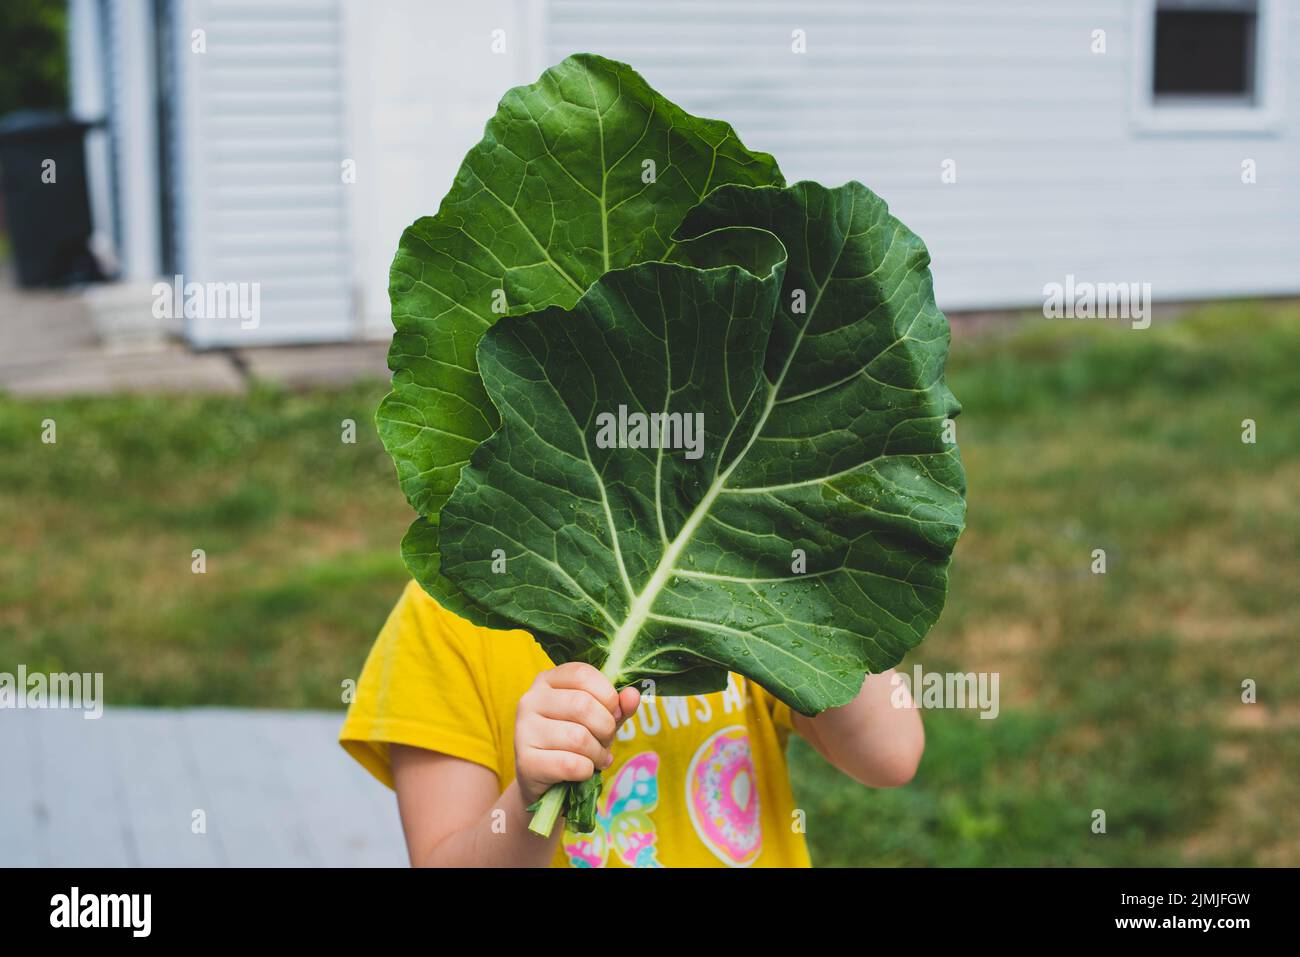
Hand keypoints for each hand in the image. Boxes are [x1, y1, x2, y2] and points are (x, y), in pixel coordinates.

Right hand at [513, 662, 640, 804]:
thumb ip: (617, 706)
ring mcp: (523, 730)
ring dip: (598, 753)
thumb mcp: (599, 718)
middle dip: (605, 727)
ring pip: (578, 737)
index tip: (614, 713)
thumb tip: (633, 695)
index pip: (582, 673)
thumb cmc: (574, 742)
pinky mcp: (525, 761)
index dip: (607, 694)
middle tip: (606, 741)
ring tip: (597, 758)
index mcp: (547, 680)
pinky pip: (570, 764)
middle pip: (582, 705)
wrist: (546, 782)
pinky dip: (586, 770)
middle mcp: (530, 700)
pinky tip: (584, 771)